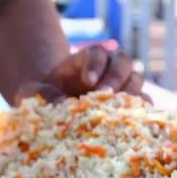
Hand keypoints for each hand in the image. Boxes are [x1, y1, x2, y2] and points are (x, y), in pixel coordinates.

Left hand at [15, 45, 143, 102]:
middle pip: (123, 61)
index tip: (88, 81)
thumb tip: (58, 107)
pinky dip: (141, 112)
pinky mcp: (129, 105)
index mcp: (86, 59)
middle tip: (106, 93)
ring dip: (132, 93)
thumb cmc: (44, 96)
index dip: (95, 64)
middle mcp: (108, 68)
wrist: (56, 110)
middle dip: (116, 76)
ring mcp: (122, 85)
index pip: (97, 53)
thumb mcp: (33, 92)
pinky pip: (143, 104)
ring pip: (137, 80)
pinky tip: (133, 124)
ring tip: (120, 110)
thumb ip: (41, 94)